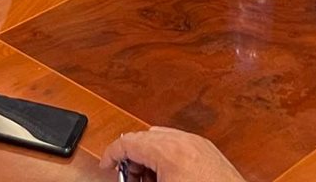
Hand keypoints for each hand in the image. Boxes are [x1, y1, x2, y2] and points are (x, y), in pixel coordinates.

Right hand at [101, 127, 245, 181]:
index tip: (107, 166)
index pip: (128, 141)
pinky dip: (167, 157)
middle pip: (144, 137)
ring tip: (150, 181)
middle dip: (132, 158)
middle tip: (129, 180)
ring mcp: (198, 144)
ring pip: (161, 139)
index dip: (112, 154)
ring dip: (149, 157)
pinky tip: (169, 178)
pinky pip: (178, 144)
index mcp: (168, 151)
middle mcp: (183, 141)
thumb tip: (127, 179)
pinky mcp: (208, 150)